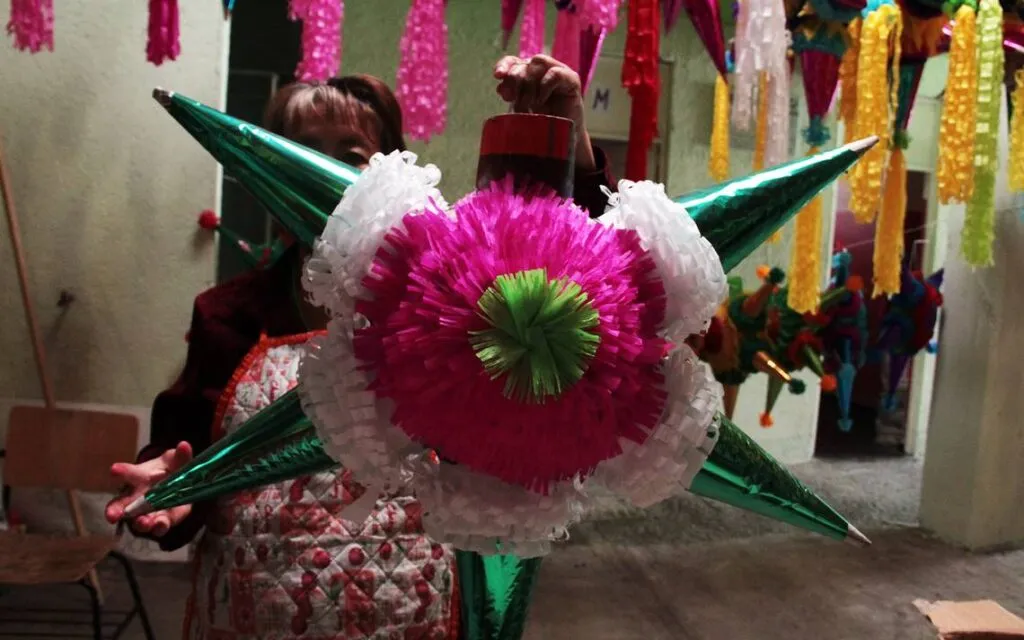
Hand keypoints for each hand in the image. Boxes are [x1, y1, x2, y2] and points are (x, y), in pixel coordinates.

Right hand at [104, 442, 193, 537]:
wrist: (180, 487)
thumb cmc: (170, 470)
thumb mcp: (176, 461)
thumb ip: (180, 455)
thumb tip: (184, 445)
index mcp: (138, 477)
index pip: (127, 473)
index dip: (121, 472)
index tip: (114, 469)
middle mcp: (136, 497)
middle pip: (120, 505)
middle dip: (115, 510)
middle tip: (112, 515)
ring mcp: (147, 512)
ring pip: (137, 521)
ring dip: (140, 522)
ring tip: (144, 522)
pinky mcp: (161, 522)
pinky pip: (158, 528)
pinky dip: (159, 527)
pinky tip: (160, 525)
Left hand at [494, 55, 596, 171]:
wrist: (563, 137)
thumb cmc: (541, 123)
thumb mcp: (522, 109)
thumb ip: (511, 96)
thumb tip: (500, 87)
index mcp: (527, 73)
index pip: (512, 61)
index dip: (503, 65)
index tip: (497, 76)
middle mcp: (542, 69)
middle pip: (523, 64)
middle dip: (515, 82)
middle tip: (517, 103)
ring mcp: (558, 70)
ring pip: (537, 63)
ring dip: (529, 84)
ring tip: (529, 105)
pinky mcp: (571, 79)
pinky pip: (554, 74)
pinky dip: (545, 87)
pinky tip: (541, 101)